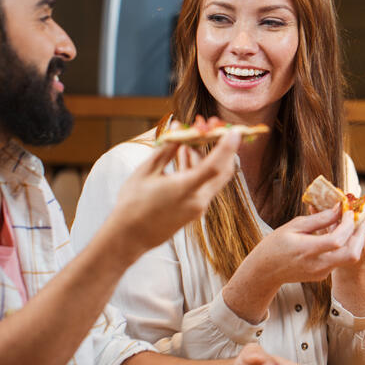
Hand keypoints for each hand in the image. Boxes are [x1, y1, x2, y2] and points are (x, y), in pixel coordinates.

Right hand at [105, 131, 240, 256]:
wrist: (129, 237)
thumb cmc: (133, 204)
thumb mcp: (146, 172)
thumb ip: (166, 150)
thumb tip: (178, 129)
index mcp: (185, 190)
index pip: (214, 166)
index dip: (227, 147)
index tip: (234, 131)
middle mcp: (197, 200)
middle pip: (222, 170)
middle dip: (223, 147)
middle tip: (213, 127)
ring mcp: (198, 207)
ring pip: (213, 176)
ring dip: (206, 155)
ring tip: (191, 136)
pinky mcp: (194, 210)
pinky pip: (204, 184)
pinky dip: (199, 167)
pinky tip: (185, 153)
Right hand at [250, 206, 364, 287]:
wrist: (266, 271)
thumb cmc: (276, 245)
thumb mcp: (294, 226)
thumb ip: (319, 219)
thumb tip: (338, 208)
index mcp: (308, 250)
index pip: (338, 239)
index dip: (348, 224)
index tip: (348, 211)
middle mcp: (318, 265)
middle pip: (352, 254)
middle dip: (360, 235)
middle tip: (357, 219)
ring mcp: (322, 273)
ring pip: (349, 257)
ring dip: (354, 240)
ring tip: (347, 224)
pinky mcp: (323, 276)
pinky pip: (340, 260)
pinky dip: (344, 246)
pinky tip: (337, 234)